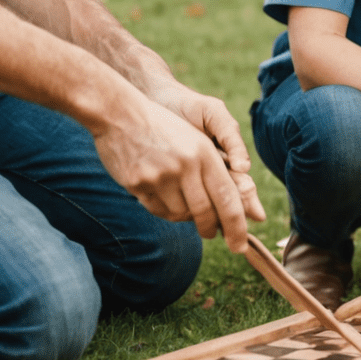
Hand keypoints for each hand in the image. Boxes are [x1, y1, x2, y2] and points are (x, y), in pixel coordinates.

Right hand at [89, 87, 253, 251]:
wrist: (121, 113)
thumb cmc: (164, 128)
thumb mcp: (195, 140)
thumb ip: (215, 170)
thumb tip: (233, 210)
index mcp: (204, 153)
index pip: (228, 198)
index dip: (237, 226)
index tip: (239, 245)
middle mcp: (185, 165)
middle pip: (206, 213)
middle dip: (212, 229)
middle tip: (213, 234)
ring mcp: (160, 176)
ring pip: (181, 215)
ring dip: (185, 216)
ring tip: (181, 200)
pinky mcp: (138, 184)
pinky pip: (158, 211)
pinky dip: (165, 210)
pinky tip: (163, 195)